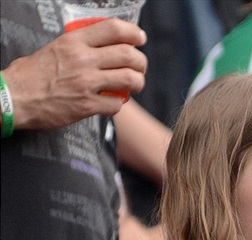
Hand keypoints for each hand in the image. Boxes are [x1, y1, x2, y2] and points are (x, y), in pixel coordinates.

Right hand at [4, 18, 147, 129]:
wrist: (15, 97)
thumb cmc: (32, 75)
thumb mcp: (54, 49)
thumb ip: (78, 48)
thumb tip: (98, 49)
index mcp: (74, 41)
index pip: (113, 29)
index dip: (133, 33)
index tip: (140, 39)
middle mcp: (83, 59)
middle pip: (128, 55)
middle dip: (141, 62)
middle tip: (140, 68)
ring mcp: (86, 83)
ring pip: (129, 79)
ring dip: (137, 83)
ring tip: (134, 86)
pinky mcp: (86, 105)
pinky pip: (116, 104)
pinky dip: (118, 105)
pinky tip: (112, 103)